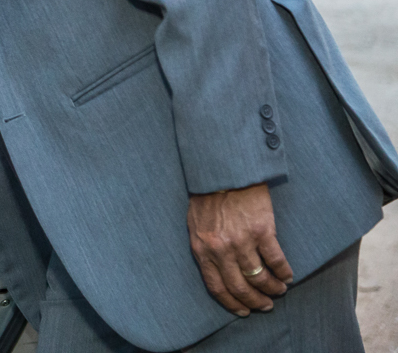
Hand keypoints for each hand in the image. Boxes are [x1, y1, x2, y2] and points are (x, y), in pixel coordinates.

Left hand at [187, 183, 293, 315]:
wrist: (222, 172)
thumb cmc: (207, 196)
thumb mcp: (196, 224)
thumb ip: (205, 246)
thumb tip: (215, 268)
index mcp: (202, 249)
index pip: (216, 287)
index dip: (231, 303)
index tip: (243, 311)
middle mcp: (221, 250)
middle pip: (240, 287)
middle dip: (255, 302)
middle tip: (266, 306)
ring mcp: (241, 241)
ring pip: (260, 278)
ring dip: (272, 289)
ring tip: (279, 290)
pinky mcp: (262, 231)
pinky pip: (276, 261)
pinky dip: (283, 273)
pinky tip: (287, 276)